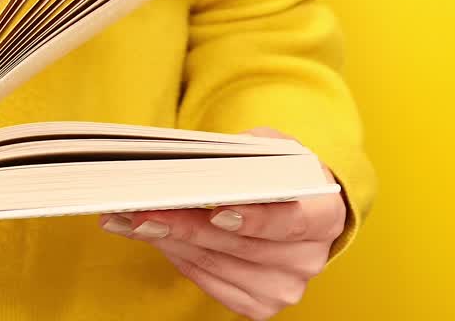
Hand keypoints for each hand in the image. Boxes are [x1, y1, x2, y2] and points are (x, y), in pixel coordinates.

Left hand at [99, 128, 345, 319]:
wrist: (296, 207)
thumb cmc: (280, 172)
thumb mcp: (272, 149)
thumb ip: (243, 154)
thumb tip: (193, 161)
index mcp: (325, 215)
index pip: (292, 222)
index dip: (255, 219)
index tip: (217, 212)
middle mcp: (309, 259)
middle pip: (240, 246)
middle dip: (186, 224)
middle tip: (142, 208)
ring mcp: (283, 287)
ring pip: (215, 264)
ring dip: (168, 239)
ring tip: (130, 217)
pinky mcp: (257, 305)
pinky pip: (207, 280)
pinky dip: (174, 256)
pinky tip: (149, 234)